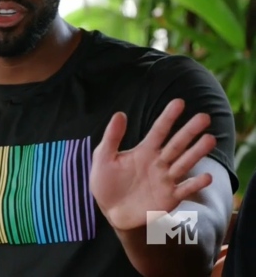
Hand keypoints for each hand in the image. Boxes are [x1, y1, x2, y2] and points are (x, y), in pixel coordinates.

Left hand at [90, 98, 216, 230]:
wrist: (111, 212)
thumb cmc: (106, 183)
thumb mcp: (103, 158)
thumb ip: (112, 137)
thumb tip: (119, 114)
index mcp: (144, 151)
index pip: (159, 130)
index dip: (168, 117)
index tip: (179, 102)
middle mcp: (159, 163)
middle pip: (176, 144)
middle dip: (189, 131)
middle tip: (204, 117)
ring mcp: (166, 180)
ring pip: (184, 163)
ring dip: (197, 152)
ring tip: (210, 139)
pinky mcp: (169, 198)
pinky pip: (185, 189)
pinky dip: (195, 184)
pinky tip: (206, 176)